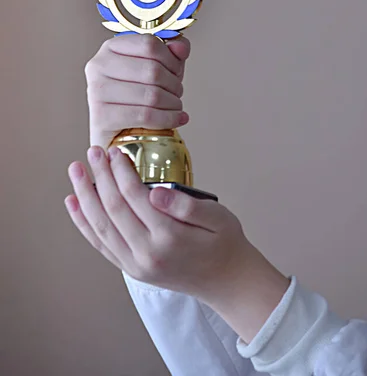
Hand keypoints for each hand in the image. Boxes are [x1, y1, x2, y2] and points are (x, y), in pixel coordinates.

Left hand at [65, 146, 288, 342]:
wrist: (226, 281)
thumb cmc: (224, 243)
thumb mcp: (218, 217)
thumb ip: (187, 205)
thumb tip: (155, 192)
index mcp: (169, 237)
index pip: (135, 197)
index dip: (121, 171)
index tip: (115, 151)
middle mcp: (147, 254)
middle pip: (113, 209)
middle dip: (100, 176)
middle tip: (93, 151)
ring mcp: (136, 264)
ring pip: (100, 226)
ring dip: (85, 196)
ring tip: (76, 171)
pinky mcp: (132, 268)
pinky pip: (101, 244)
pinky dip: (84, 223)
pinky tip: (74, 203)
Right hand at [85, 34, 189, 148]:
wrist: (120, 133)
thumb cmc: (138, 96)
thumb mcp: (158, 68)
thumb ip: (171, 52)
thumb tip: (180, 48)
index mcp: (111, 48)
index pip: (149, 44)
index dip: (171, 59)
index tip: (177, 72)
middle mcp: (98, 66)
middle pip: (152, 70)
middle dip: (174, 85)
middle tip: (177, 94)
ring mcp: (97, 91)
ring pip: (151, 94)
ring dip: (173, 103)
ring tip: (176, 107)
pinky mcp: (101, 117)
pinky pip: (145, 115)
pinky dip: (167, 119)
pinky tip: (176, 119)